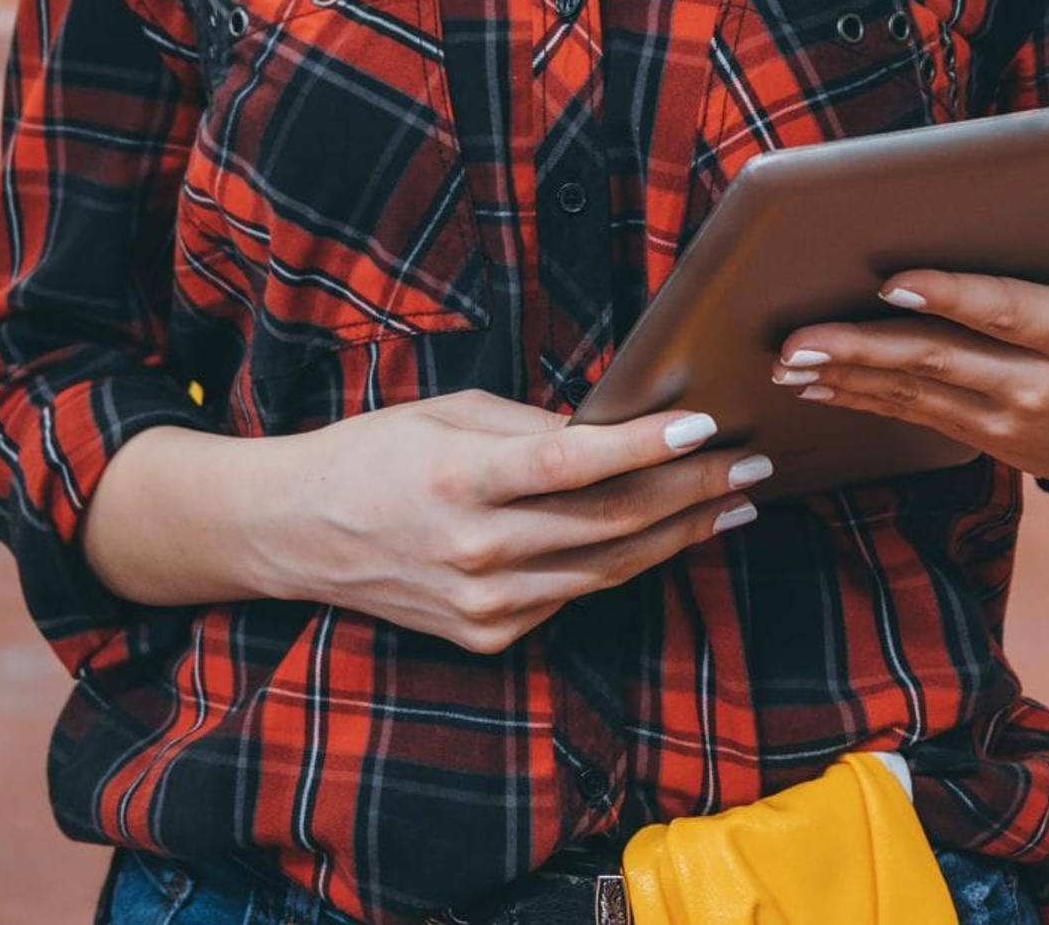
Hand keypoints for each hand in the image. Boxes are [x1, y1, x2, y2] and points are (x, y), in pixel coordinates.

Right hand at [238, 395, 770, 654]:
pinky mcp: (487, 636)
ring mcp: (483, 604)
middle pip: (609, 523)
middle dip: (692, 493)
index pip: (570, 464)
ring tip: (731, 504)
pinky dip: (620, 563)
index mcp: (460, 478)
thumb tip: (612, 431)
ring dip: (679, 535)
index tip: (703, 423)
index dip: (643, 446)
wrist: (297, 533)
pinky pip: (571, 595)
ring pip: (607, 569)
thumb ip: (530, 426)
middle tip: (750, 467)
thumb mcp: (446, 412)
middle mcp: (475, 550)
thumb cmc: (375, 453)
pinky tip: (662, 536)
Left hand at [776, 219, 1048, 497]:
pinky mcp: (985, 437)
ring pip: (915, 393)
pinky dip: (861, 399)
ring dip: (846, 376)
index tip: (893, 281)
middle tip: (800, 337)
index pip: (1005, 311)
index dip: (948, 297)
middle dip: (863, 348)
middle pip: (940, 360)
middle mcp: (1038, 382)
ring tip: (788, 361)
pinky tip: (814, 385)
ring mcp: (1007, 418)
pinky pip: (913, 416)